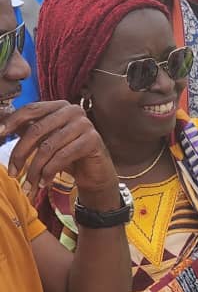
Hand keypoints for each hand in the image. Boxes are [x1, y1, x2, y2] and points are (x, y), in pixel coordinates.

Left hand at [1, 101, 117, 203]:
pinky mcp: (92, 140)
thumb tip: (0, 122)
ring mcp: (84, 124)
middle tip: (12, 173)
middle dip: (20, 154)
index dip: (12, 121)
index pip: (31, 110)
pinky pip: (62, 156)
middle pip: (36, 130)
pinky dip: (49, 172)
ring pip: (48, 147)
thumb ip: (26, 129)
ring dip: (34, 169)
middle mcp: (73, 111)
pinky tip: (44, 183)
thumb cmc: (67, 154)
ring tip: (30, 184)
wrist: (94, 172)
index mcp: (59, 106)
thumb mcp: (45, 140)